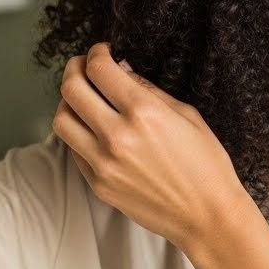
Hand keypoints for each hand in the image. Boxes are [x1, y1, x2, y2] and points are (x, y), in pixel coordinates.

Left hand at [52, 42, 245, 248]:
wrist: (207, 216)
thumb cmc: (206, 164)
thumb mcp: (186, 114)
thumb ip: (148, 89)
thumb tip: (120, 69)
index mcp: (144, 113)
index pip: (99, 69)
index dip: (96, 53)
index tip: (101, 52)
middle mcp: (117, 136)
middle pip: (71, 89)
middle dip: (74, 69)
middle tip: (82, 66)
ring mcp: (103, 163)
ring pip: (61, 120)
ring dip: (68, 102)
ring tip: (83, 98)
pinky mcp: (98, 184)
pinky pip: (73, 149)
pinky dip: (78, 132)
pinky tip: (94, 129)